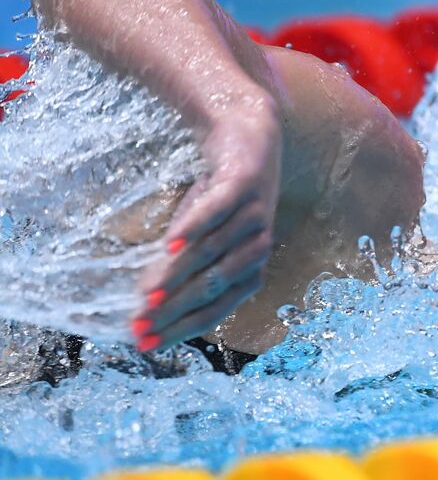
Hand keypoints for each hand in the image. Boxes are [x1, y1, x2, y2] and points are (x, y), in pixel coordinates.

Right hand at [133, 96, 281, 349]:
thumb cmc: (219, 197)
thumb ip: (179, 268)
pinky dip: (195, 227)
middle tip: (138, 326)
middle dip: (175, 310)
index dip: (181, 327)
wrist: (245, 136)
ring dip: (177, 275)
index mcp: (250, 268)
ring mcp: (254, 214)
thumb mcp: (197, 238)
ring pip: (212, 252)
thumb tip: (145, 304)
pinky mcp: (245, 184)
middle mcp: (258, 246)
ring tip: (146, 294)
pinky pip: (219, 210)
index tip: (145, 343)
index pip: (216, 307)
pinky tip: (171, 243)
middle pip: (214, 286)